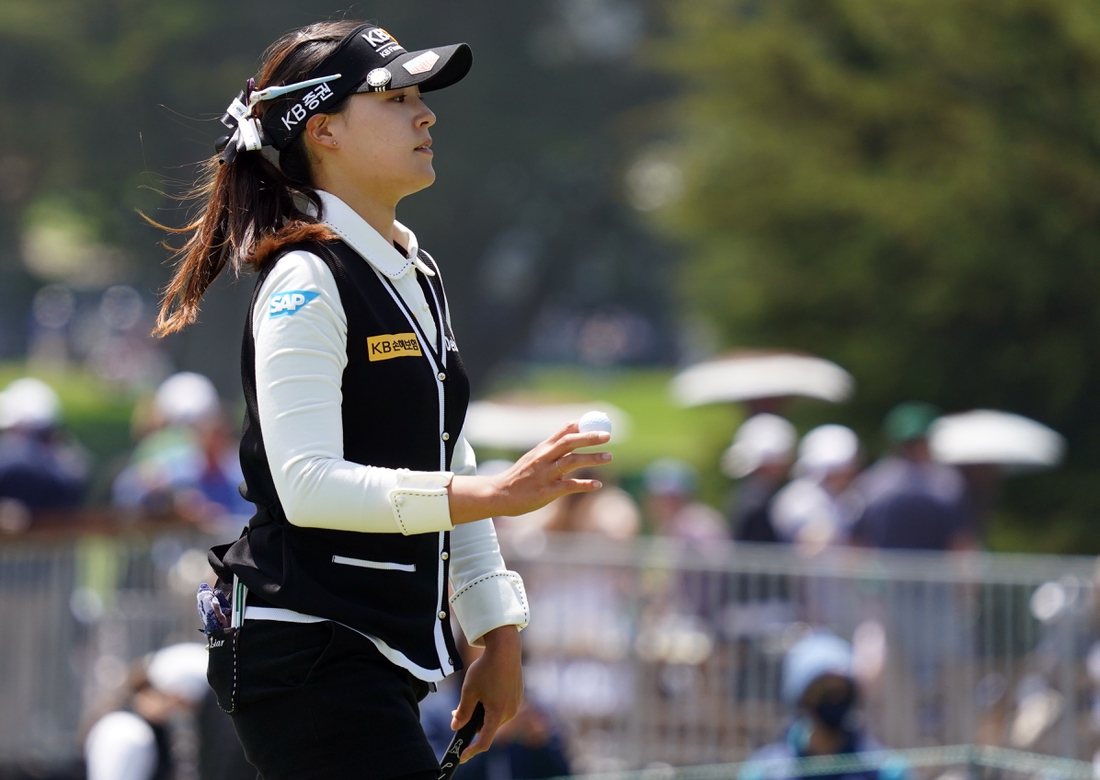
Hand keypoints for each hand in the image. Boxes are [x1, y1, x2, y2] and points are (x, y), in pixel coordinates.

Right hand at [449, 422, 611, 523]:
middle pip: (569, 442)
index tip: (599, 422)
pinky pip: (569, 486)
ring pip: (571, 461)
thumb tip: (574, 429)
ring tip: (609, 457)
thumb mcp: (535, 456)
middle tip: (608, 435)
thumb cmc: (521, 475)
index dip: (583, 426)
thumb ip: (554, 445)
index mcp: (543, 448)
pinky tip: (597, 485)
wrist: (500, 494)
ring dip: (592, 458)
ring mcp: (545, 474)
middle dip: (589, 438)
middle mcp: (544, 458)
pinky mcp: (546, 492)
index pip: (564, 431)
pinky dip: (584, 485)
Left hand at [450, 626, 522, 761]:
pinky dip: (491, 705)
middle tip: (456, 714)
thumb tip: (455, 726)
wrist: (506, 649)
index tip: (462, 756)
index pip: (485, 741)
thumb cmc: (486, 669)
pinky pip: (502, 707)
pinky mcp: (517, 695)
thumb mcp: (469, 691)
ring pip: (495, 717)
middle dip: (473, 725)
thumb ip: (463, 711)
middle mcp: (510, 711)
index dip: (472, 751)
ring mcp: (515, 703)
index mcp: (498, 713)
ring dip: (482, 714)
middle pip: (489, 727)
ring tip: (471, 698)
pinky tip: (484, 691)